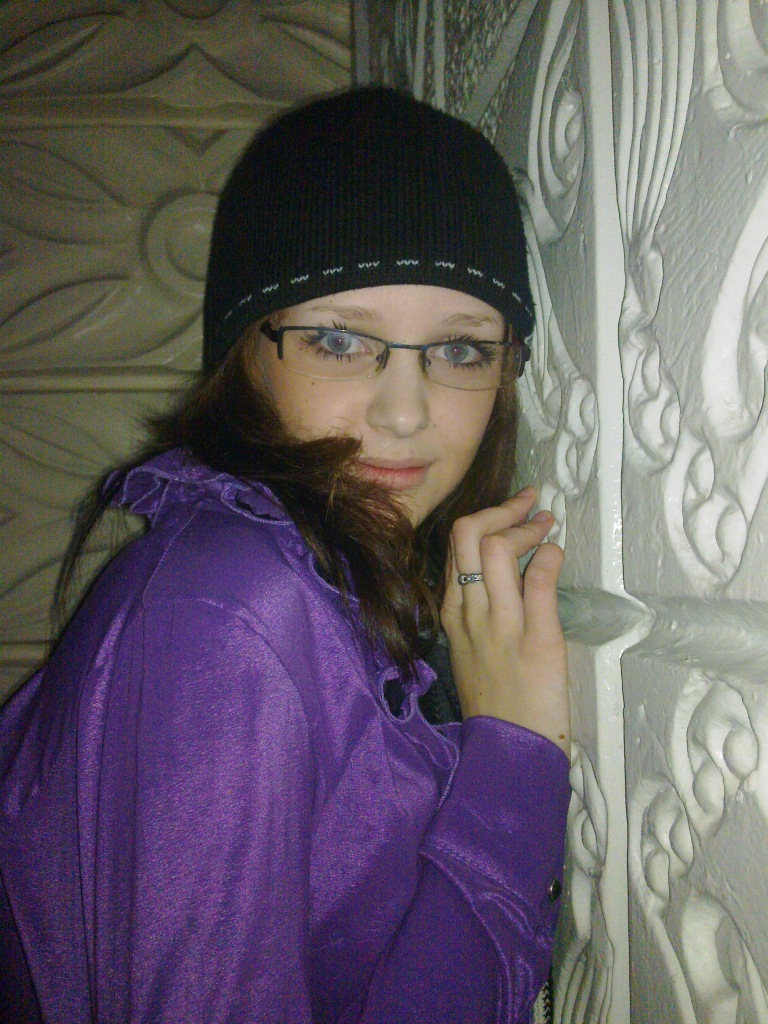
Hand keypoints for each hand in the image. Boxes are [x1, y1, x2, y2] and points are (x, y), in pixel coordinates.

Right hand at [440, 487, 569, 755]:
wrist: (509, 749)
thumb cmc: (495, 699)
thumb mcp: (471, 647)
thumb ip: (479, 607)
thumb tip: (505, 568)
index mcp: (452, 612)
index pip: (456, 545)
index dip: (487, 517)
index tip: (514, 509)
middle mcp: (469, 611)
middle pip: (469, 533)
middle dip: (502, 509)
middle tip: (531, 505)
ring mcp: (500, 624)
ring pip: (498, 548)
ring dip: (528, 528)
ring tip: (547, 527)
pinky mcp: (536, 639)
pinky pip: (538, 580)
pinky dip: (548, 556)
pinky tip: (556, 554)